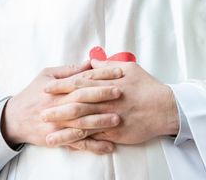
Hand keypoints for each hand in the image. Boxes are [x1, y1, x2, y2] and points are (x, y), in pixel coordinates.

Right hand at [1, 62, 123, 153]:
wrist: (13, 119)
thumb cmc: (32, 94)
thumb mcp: (46, 76)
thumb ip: (68, 71)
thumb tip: (89, 63)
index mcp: (56, 88)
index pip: (82, 79)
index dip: (100, 75)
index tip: (118, 72)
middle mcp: (58, 105)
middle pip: (82, 99)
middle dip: (102, 95)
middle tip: (121, 92)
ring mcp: (58, 124)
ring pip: (82, 122)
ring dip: (100, 121)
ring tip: (118, 118)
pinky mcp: (58, 139)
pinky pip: (78, 143)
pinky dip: (94, 146)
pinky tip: (108, 146)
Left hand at [42, 60, 178, 145]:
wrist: (165, 107)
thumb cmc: (147, 86)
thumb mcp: (129, 68)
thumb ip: (107, 65)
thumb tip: (92, 61)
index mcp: (107, 83)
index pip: (79, 83)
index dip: (61, 86)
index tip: (46, 88)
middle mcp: (106, 100)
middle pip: (76, 103)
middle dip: (57, 108)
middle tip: (40, 112)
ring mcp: (109, 117)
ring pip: (82, 123)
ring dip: (64, 129)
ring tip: (47, 134)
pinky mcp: (115, 132)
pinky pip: (94, 137)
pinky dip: (80, 141)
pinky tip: (68, 145)